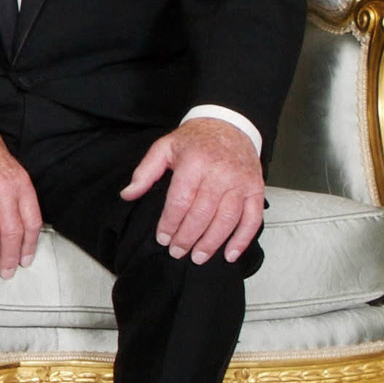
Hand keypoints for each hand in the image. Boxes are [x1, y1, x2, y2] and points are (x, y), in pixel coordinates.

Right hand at [0, 122, 40, 277]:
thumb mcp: (13, 172)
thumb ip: (18, 197)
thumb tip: (22, 231)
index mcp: (20, 184)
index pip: (32, 223)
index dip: (30, 246)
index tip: (26, 261)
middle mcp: (2, 189)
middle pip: (11, 233)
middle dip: (10, 258)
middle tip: (7, 272)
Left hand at [123, 116, 266, 264]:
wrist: (230, 125)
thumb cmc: (196, 139)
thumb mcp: (164, 147)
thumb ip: (145, 172)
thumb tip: (127, 194)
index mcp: (195, 162)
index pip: (180, 200)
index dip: (170, 223)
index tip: (163, 238)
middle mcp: (220, 173)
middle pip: (203, 214)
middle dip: (188, 237)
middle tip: (177, 252)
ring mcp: (241, 182)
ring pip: (227, 220)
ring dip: (212, 243)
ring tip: (198, 257)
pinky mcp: (256, 189)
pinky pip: (252, 219)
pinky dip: (242, 240)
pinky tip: (230, 254)